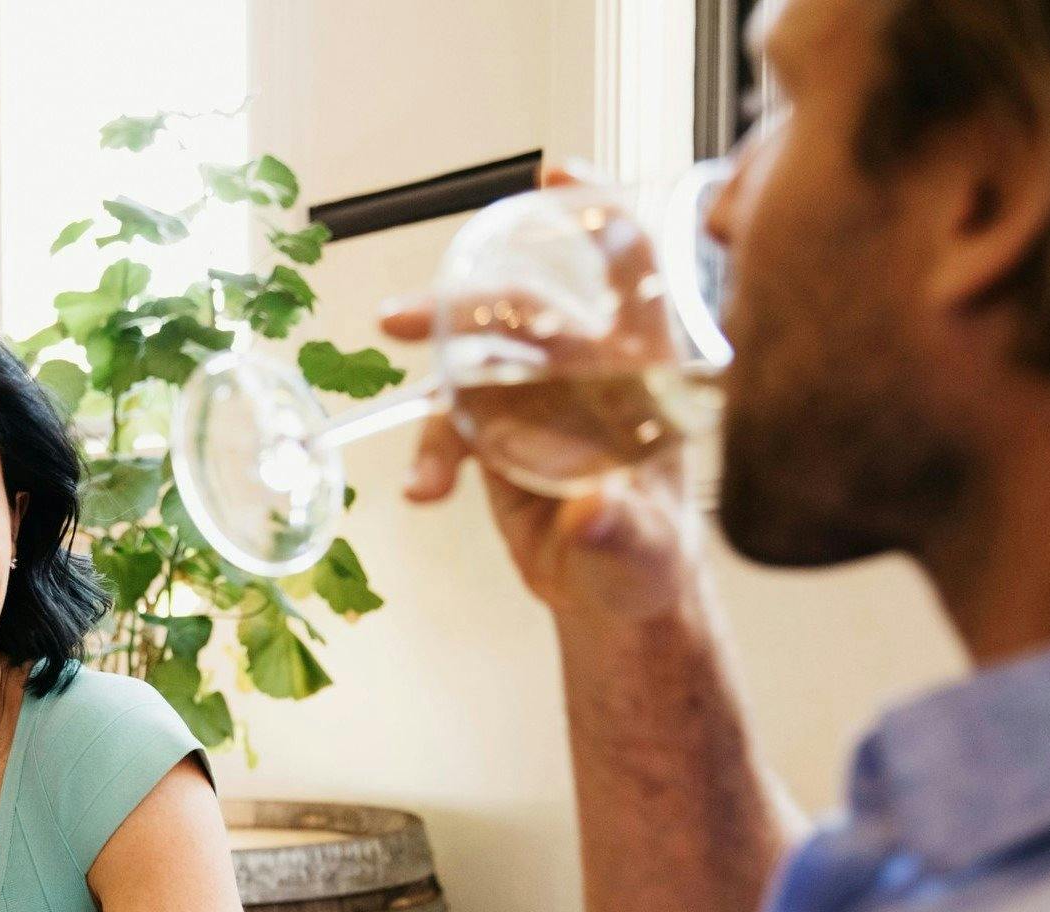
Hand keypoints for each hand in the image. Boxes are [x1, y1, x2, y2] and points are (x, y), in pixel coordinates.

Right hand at [379, 167, 703, 625]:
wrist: (609, 598)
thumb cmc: (647, 567)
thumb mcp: (644, 557)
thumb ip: (622, 534)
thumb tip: (594, 512)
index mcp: (646, 376)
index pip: (631, 273)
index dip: (597, 213)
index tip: (553, 176)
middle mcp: (590, 370)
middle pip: (528, 305)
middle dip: (464, 301)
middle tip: (403, 318)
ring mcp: (540, 396)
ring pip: (478, 353)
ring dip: (433, 363)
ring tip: (402, 378)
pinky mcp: (499, 428)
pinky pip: (451, 418)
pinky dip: (430, 451)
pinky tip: (424, 494)